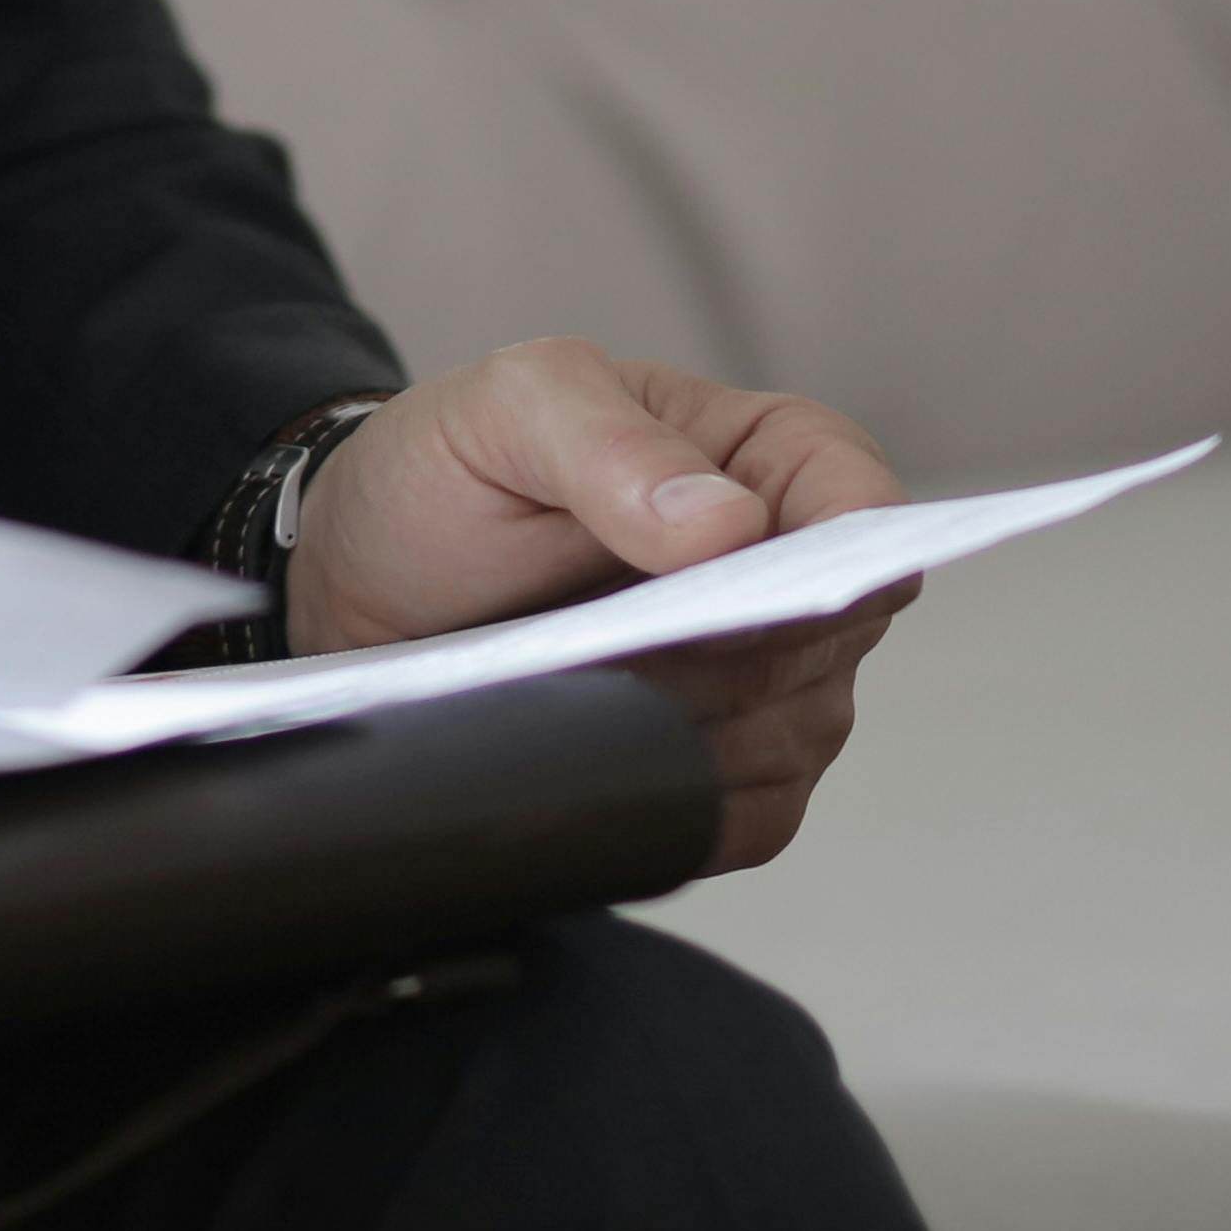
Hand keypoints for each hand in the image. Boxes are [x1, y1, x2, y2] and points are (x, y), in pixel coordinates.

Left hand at [282, 340, 910, 877]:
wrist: (368, 585)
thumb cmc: (452, 477)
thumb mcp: (507, 412)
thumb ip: (612, 447)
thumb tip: (729, 525)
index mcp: (767, 456)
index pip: (862, 504)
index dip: (832, 554)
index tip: (742, 593)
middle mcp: (790, 573)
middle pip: (830, 638)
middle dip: (722, 654)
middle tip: (606, 648)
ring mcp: (773, 684)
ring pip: (794, 736)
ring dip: (687, 729)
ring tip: (576, 694)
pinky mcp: (731, 776)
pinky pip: (752, 818)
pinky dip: (679, 801)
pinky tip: (597, 761)